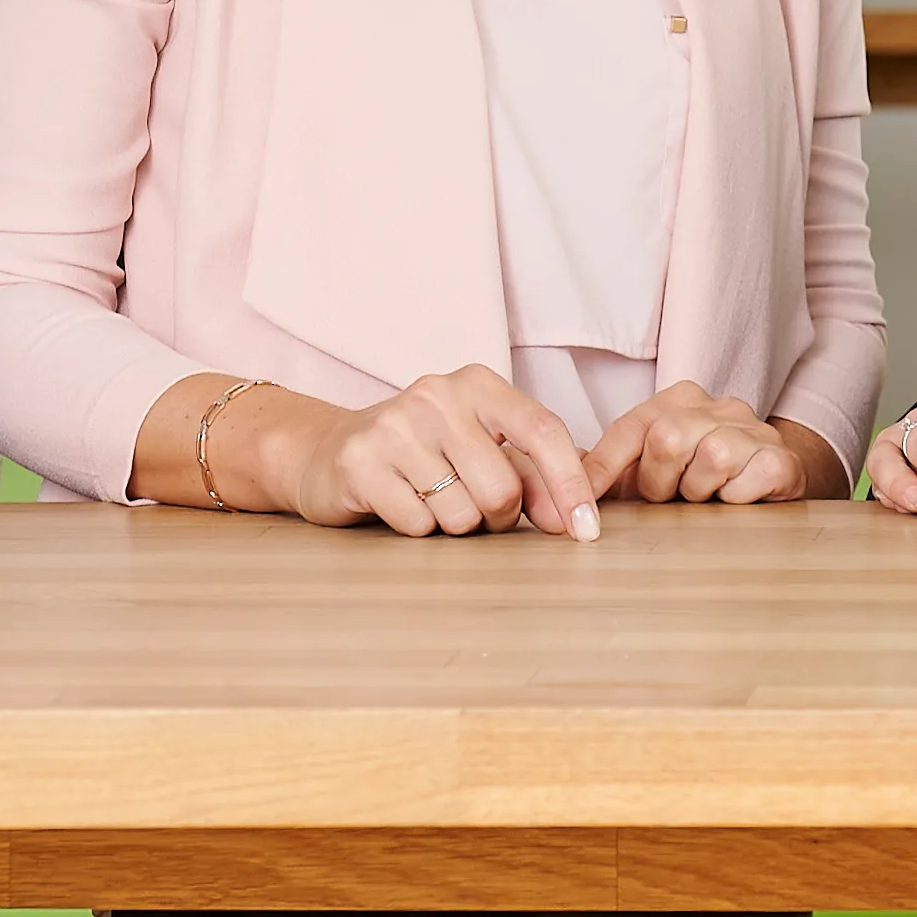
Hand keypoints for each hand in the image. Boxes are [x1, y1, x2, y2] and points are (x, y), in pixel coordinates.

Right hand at [264, 366, 600, 539]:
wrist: (330, 451)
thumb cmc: (424, 455)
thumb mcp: (481, 449)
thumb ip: (533, 478)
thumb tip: (572, 521)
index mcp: (477, 384)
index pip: (543, 432)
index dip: (570, 485)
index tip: (586, 532)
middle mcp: (436, 395)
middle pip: (502, 488)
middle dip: (498, 516)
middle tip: (473, 506)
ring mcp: (394, 426)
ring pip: (460, 513)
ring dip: (454, 524)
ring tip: (430, 498)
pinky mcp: (359, 462)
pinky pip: (417, 524)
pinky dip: (417, 528)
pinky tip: (399, 503)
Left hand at [587, 384, 842, 505]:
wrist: (774, 484)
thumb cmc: (702, 481)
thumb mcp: (652, 472)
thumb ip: (610, 470)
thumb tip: (557, 478)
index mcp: (680, 400)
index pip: (630, 429)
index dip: (602, 469)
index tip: (580, 504)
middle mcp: (719, 406)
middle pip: (668, 437)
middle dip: (659, 481)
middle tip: (671, 497)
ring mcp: (755, 430)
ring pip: (711, 456)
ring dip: (699, 493)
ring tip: (706, 498)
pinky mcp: (781, 460)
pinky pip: (748, 480)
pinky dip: (735, 500)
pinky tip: (735, 502)